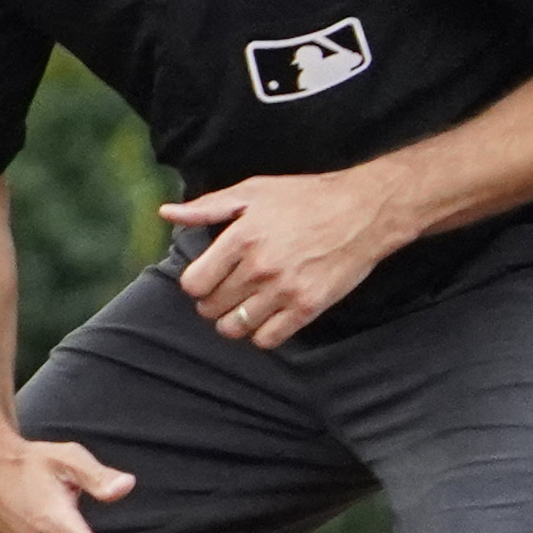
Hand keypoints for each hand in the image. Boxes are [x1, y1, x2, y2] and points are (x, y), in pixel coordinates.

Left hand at [160, 169, 404, 348]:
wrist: (366, 210)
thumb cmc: (306, 197)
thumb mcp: (253, 192)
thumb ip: (207, 208)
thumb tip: (167, 213)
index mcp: (240, 238)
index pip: (193, 285)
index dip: (197, 284)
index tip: (210, 277)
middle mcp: (259, 267)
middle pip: (211, 308)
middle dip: (214, 302)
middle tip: (229, 291)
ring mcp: (284, 290)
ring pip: (234, 328)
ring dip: (234, 321)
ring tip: (245, 305)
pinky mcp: (308, 307)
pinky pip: (267, 340)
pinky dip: (262, 334)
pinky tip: (268, 316)